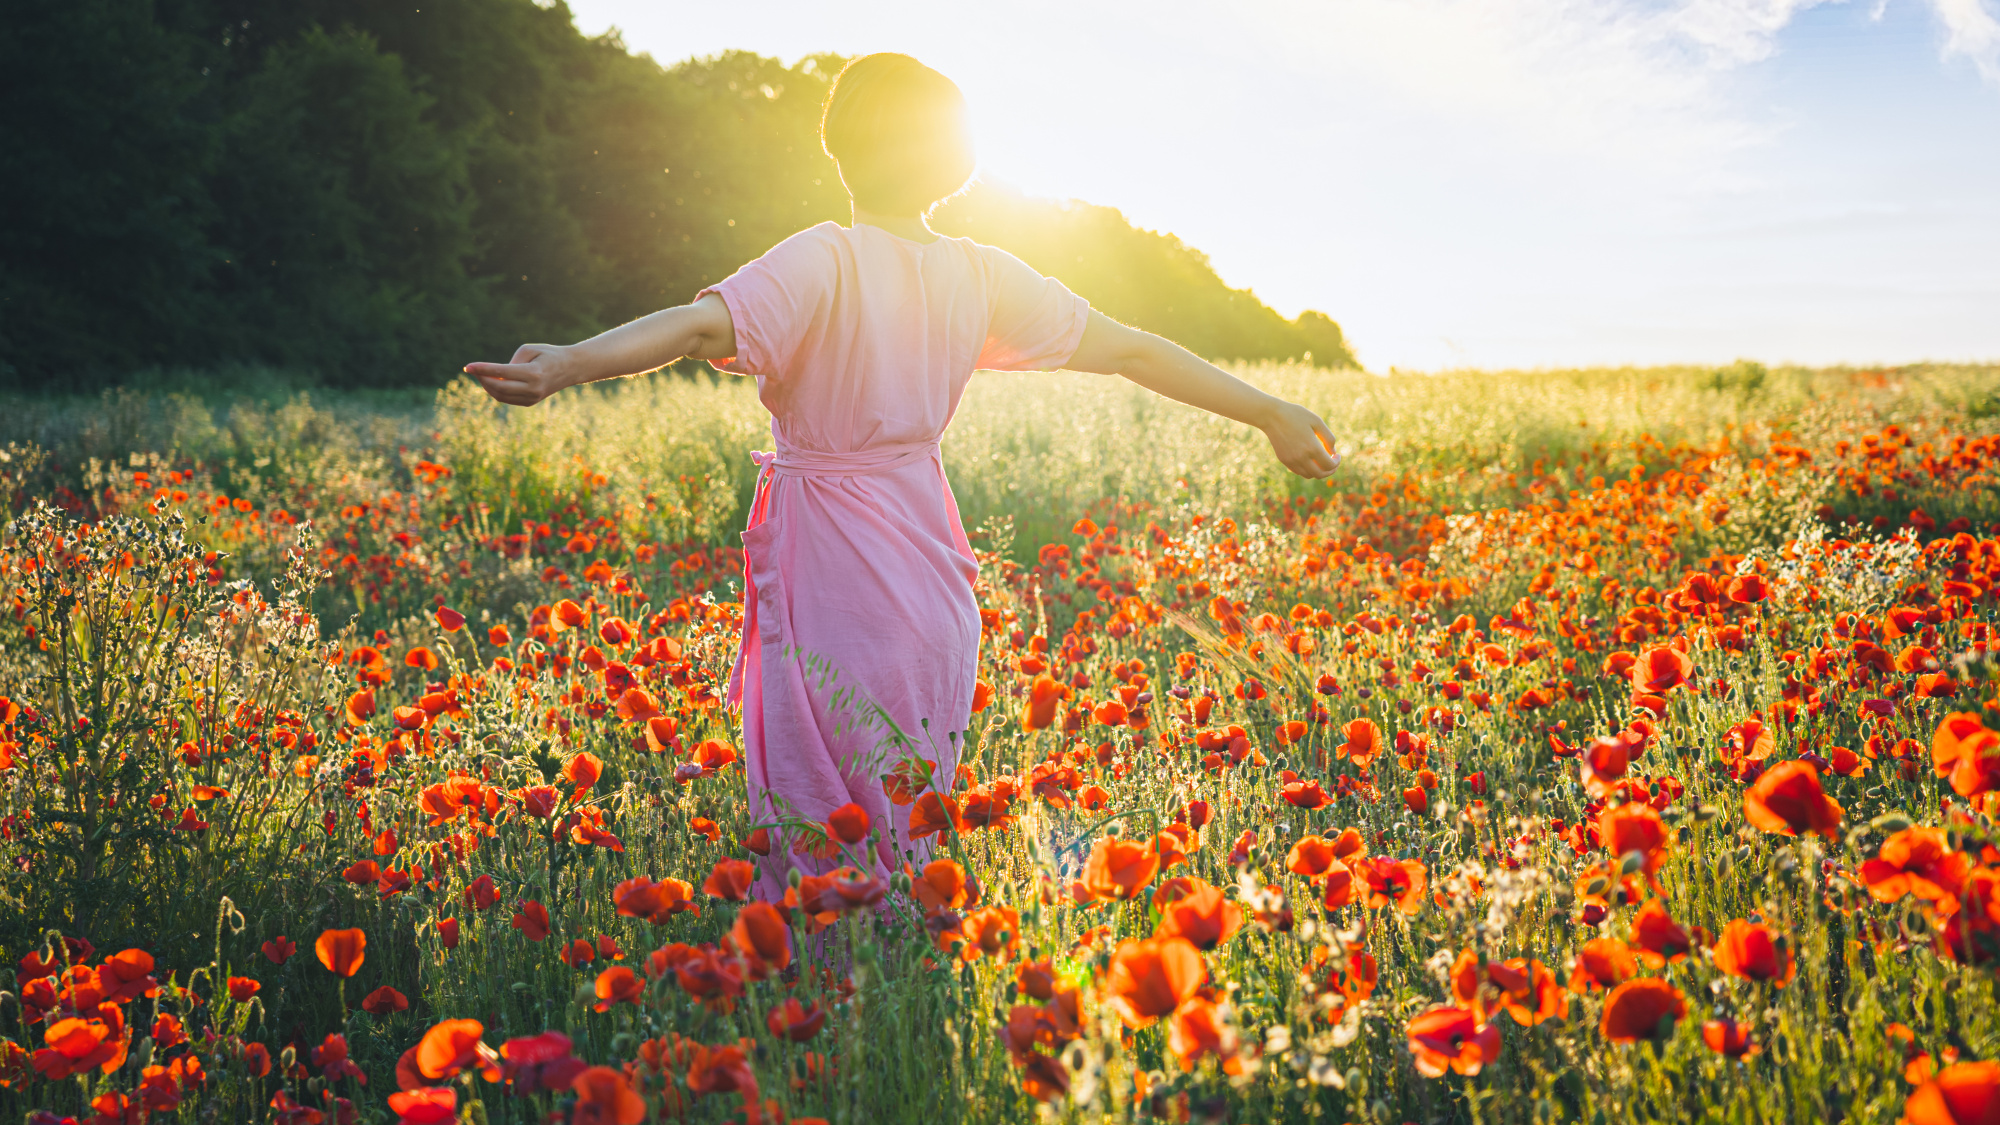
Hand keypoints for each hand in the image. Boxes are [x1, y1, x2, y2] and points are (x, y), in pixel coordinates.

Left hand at [463, 343, 577, 406]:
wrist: (570, 368)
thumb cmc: (548, 354)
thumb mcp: (529, 349)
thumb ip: (511, 361)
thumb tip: (496, 376)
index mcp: (533, 373)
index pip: (501, 373)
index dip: (482, 369)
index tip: (468, 366)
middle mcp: (533, 388)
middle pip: (499, 388)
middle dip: (482, 379)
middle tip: (473, 370)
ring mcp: (533, 398)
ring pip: (501, 396)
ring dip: (487, 386)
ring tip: (481, 375)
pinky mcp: (531, 402)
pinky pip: (507, 399)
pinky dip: (496, 391)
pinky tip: (492, 382)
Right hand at [1261, 399, 1340, 478]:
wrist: (1271, 416)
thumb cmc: (1296, 415)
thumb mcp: (1317, 421)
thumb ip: (1328, 438)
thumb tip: (1333, 452)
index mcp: (1312, 447)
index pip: (1329, 465)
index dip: (1336, 462)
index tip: (1336, 455)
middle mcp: (1301, 457)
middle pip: (1320, 474)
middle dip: (1330, 470)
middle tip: (1332, 462)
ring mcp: (1291, 461)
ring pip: (1309, 475)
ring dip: (1318, 471)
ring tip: (1321, 461)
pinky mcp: (1284, 460)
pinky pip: (1299, 471)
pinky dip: (1307, 469)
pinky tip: (1309, 459)